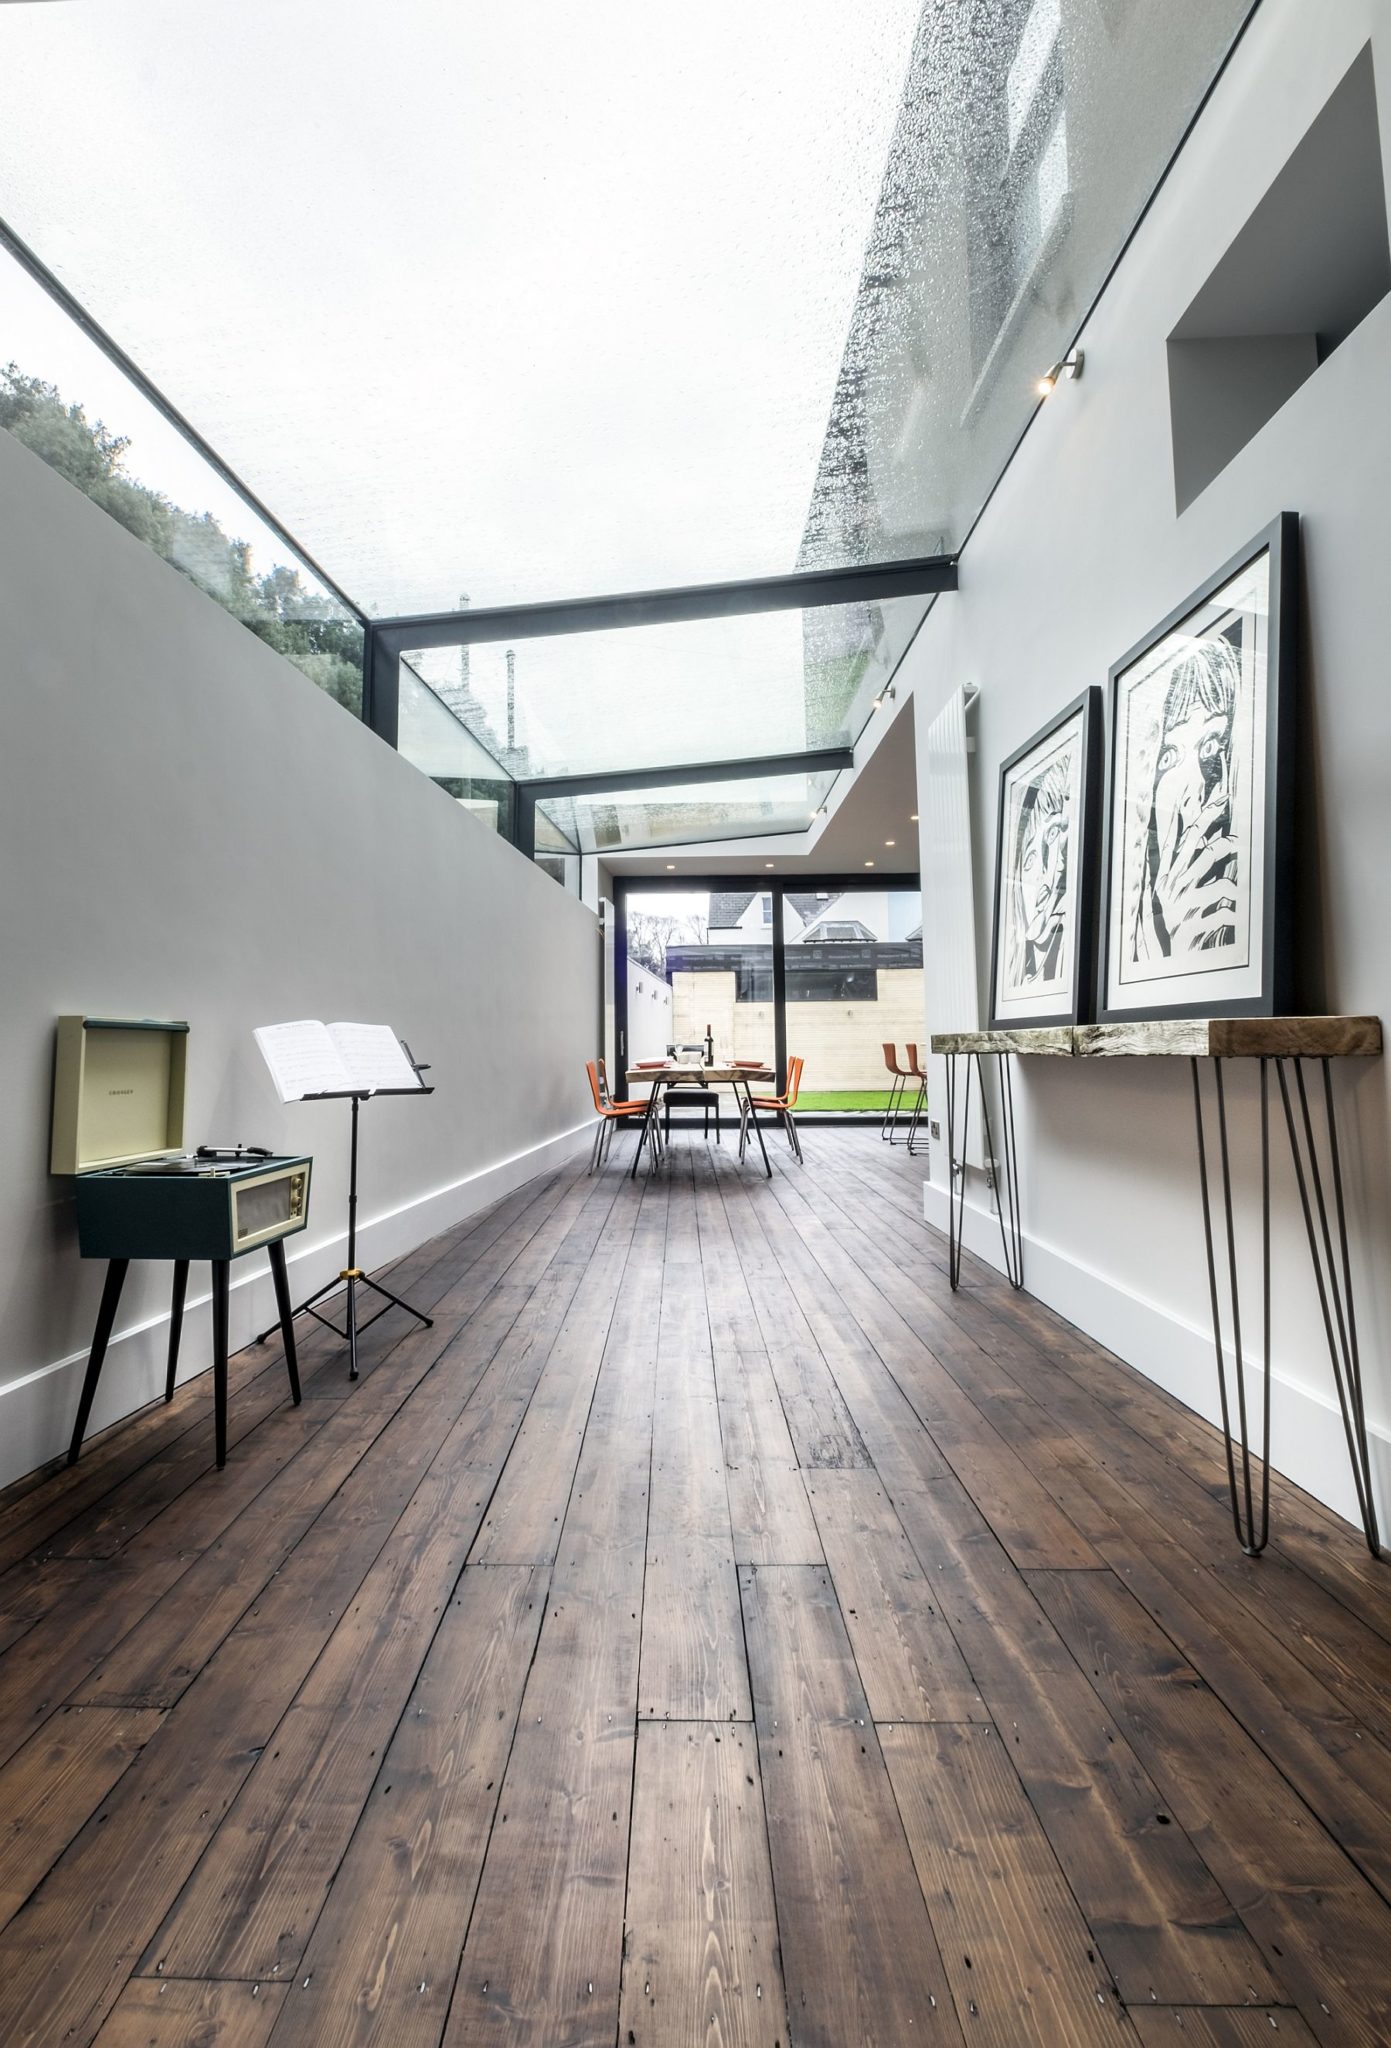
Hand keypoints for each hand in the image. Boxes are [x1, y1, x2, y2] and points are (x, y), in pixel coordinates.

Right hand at [1151, 794, 1237, 952]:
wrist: (1159, 961)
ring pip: (1220, 886)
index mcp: (1170, 874)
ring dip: (1236, 891)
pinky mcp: (1189, 929)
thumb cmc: (1174, 924)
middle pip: (1205, 854)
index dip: (1206, 815)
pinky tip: (1236, 922)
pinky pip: (1223, 916)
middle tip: (1241, 841)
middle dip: (1226, 845)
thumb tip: (1215, 845)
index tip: (1222, 797)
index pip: (1188, 836)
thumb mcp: (1176, 892)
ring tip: (1239, 897)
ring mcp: (1182, 908)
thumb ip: (1191, 869)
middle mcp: (1174, 887)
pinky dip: (1234, 918)